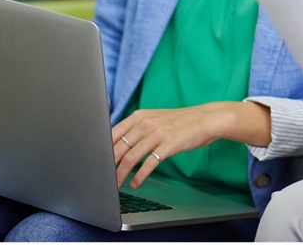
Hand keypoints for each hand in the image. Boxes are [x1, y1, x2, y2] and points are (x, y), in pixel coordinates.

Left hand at [112, 103, 234, 188]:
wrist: (206, 119)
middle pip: (118, 148)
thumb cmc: (180, 122)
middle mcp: (145, 123)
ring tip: (116, 185)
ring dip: (120, 175)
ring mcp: (157, 133)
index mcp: (139, 116)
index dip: (102, 151)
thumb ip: (137, 129)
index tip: (96, 164)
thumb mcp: (155, 119)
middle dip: (107, 166)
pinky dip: (139, 176)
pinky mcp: (168, 145)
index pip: (112, 134)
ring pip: (130, 157)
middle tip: (102, 179)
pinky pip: (148, 164)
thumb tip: (117, 145)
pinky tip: (136, 183)